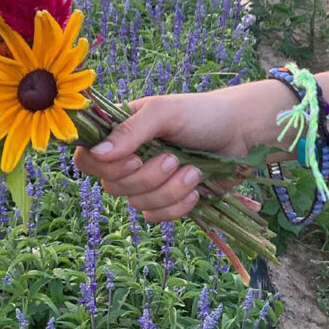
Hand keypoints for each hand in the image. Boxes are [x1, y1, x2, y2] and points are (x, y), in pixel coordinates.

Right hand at [74, 91, 249, 221]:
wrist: (241, 133)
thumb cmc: (201, 114)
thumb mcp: (164, 112)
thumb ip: (130, 131)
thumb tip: (96, 153)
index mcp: (119, 134)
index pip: (87, 159)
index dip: (105, 167)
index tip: (134, 160)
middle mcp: (127, 159)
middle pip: (112, 186)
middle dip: (148, 178)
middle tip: (173, 159)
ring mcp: (146, 182)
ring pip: (137, 204)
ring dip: (169, 190)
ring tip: (193, 170)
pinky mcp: (166, 201)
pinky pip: (156, 216)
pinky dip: (178, 206)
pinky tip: (196, 190)